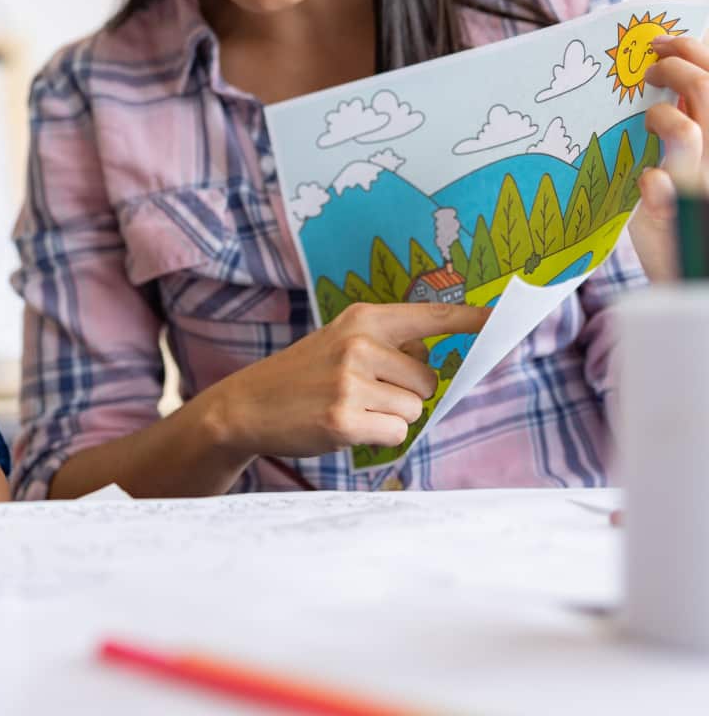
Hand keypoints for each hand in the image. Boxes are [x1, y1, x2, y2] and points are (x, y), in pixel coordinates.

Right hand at [203, 302, 489, 459]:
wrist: (248, 404)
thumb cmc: (304, 375)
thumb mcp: (341, 341)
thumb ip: (388, 346)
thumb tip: (439, 366)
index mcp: (363, 318)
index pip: (431, 316)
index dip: (472, 320)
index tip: (503, 317)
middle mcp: (360, 344)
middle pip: (429, 380)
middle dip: (406, 394)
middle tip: (364, 392)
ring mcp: (351, 381)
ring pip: (414, 411)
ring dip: (390, 418)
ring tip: (350, 407)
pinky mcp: (345, 418)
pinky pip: (396, 434)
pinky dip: (377, 437)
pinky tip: (344, 425)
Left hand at [632, 34, 708, 280]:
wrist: (697, 289)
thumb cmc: (686, 225)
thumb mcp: (692, 167)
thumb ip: (687, 127)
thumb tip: (663, 77)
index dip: (695, 49)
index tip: (658, 42)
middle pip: (707, 90)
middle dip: (672, 67)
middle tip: (645, 69)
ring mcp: (705, 186)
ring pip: (687, 130)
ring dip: (661, 117)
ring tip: (649, 122)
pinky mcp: (682, 220)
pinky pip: (664, 188)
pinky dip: (654, 184)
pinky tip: (648, 184)